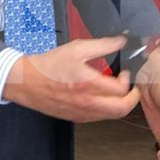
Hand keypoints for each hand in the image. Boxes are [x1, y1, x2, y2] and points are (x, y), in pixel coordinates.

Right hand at [3, 36, 140, 122]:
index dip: (128, 80)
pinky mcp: (77, 118)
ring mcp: (82, 113)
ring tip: (116, 91)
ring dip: (119, 104)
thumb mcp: (77, 49)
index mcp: (89, 85)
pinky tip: (101, 96)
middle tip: (131, 88)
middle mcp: (87, 103)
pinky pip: (99, 117)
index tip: (124, 72)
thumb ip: (103, 45)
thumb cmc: (50, 65)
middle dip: (132, 98)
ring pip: (112, 116)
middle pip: (122, 109)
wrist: (27, 82)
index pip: (121, 89)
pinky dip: (106, 108)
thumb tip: (122, 42)